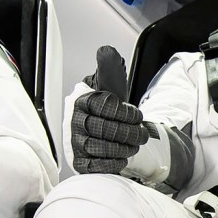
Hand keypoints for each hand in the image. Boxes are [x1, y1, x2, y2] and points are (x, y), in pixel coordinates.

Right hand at [70, 46, 149, 175]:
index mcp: (81, 101)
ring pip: (100, 148)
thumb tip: (106, 51)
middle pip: (105, 129)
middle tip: (143, 134)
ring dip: (123, 148)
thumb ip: (109, 68)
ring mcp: (75, 144)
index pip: (104, 107)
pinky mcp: (78, 162)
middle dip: (129, 133)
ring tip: (135, 145)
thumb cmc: (106, 106)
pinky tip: (123, 158)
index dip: (126, 113)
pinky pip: (94, 166)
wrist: (101, 127)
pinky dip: (111, 164)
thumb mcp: (109, 84)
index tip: (138, 116)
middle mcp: (74, 122)